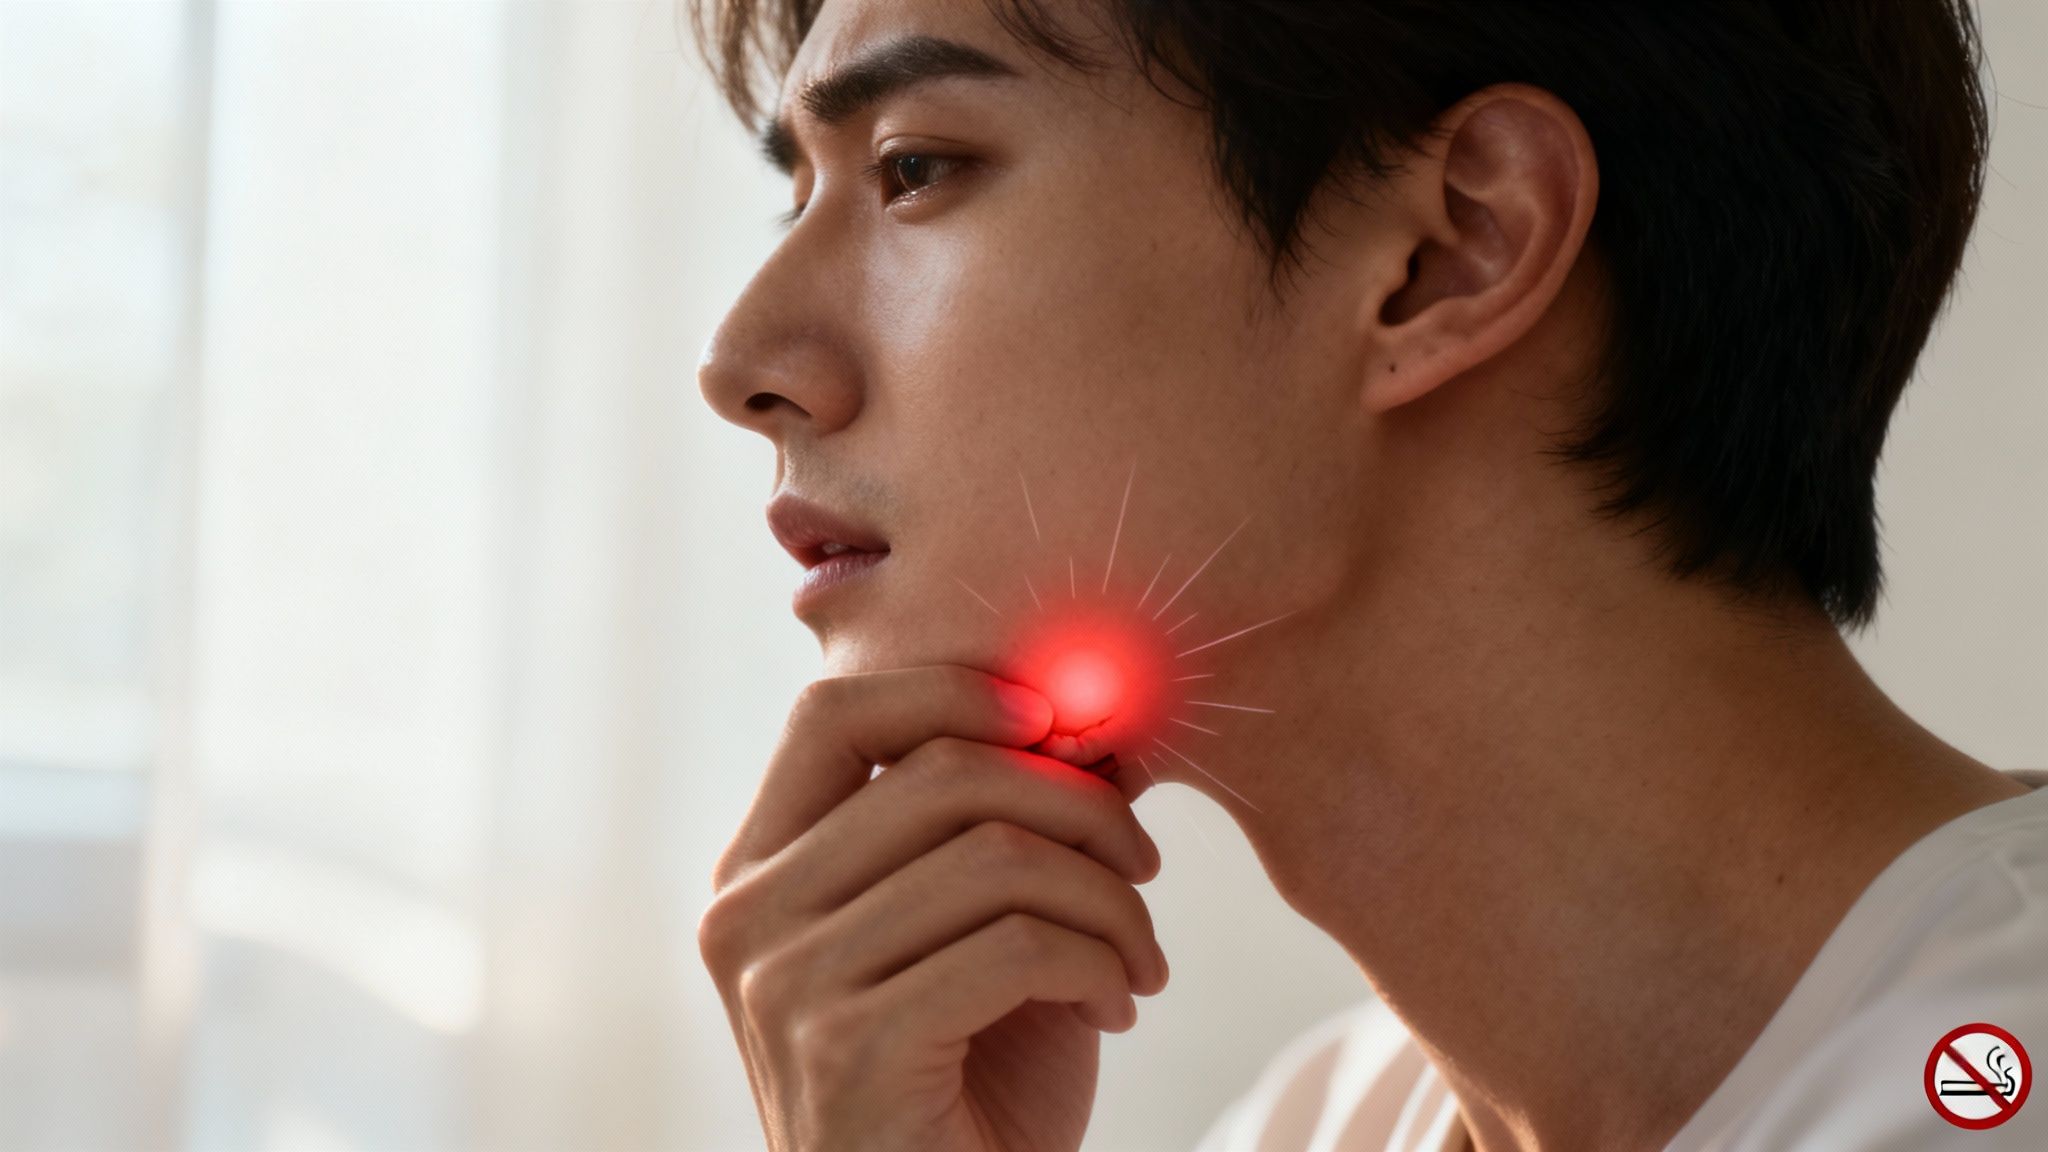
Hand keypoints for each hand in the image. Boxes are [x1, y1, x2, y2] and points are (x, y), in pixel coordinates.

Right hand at [697, 665, 1167, 1151]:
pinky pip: (1017, 947)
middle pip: (941, 773)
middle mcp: (748, 917)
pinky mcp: (849, 1052)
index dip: (954, 689)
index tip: (1057, 723)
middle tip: (1144, 866)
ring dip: (1109, 902)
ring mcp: (786, 987)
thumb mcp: (967, 933)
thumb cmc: (963, 1083)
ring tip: (1140, 957)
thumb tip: (1084, 719)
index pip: (832, 714)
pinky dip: (1102, 965)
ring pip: (995, 859)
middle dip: (1080, 806)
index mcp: (758, 870)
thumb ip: (989, 829)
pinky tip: (1117, 1007)